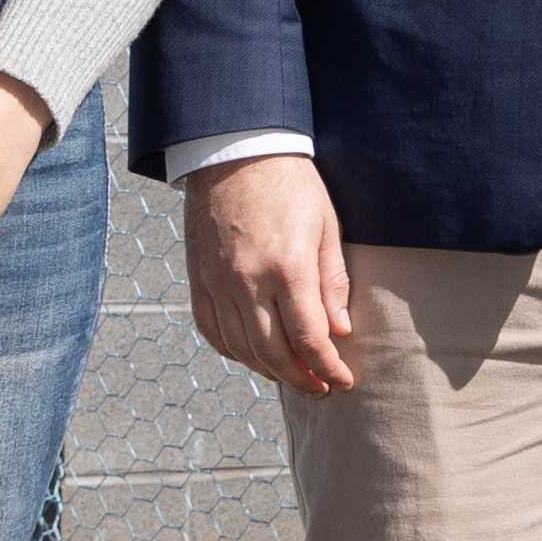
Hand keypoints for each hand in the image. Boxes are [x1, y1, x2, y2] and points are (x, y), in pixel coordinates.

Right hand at [185, 151, 366, 398]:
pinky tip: (253, 356)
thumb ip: (332, 283)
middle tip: (321, 389)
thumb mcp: (327, 226)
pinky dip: (233, 352)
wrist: (235, 151)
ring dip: (269, 371)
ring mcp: (218, 283)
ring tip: (293, 376)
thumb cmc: (291, 184)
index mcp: (288, 268)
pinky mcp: (198, 279)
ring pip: (241, 349)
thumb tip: (339, 332)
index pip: (310, 339)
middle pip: (274, 354)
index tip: (343, 381)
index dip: (328, 368)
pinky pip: (212, 330)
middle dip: (301, 379)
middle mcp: (249, 282)